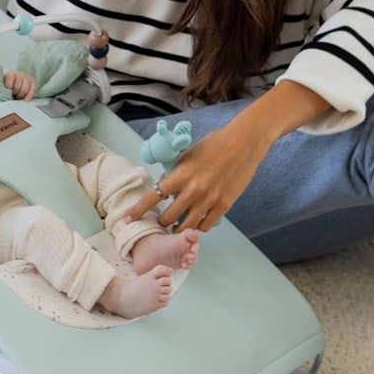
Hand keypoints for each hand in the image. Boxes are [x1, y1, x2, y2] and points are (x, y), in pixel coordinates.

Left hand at [4, 69, 36, 99]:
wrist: (14, 82)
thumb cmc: (6, 86)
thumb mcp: (2, 85)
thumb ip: (1, 88)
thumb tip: (3, 93)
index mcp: (10, 74)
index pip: (9, 82)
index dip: (8, 89)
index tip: (7, 93)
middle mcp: (19, 74)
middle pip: (17, 87)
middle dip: (14, 94)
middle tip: (12, 96)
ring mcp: (27, 77)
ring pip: (25, 89)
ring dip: (20, 96)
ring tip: (17, 97)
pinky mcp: (33, 82)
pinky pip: (33, 89)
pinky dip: (29, 95)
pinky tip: (26, 100)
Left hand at [127, 121, 270, 232]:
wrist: (243, 143)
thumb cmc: (213, 145)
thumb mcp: (188, 155)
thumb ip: (175, 173)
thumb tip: (164, 186)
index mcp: (180, 174)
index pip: (153, 197)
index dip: (138, 210)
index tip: (129, 218)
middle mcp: (193, 189)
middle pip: (168, 218)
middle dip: (162, 222)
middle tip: (161, 223)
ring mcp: (209, 199)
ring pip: (186, 226)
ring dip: (179, 229)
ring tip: (177, 228)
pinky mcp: (224, 205)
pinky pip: (206, 225)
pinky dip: (198, 227)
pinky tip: (197, 224)